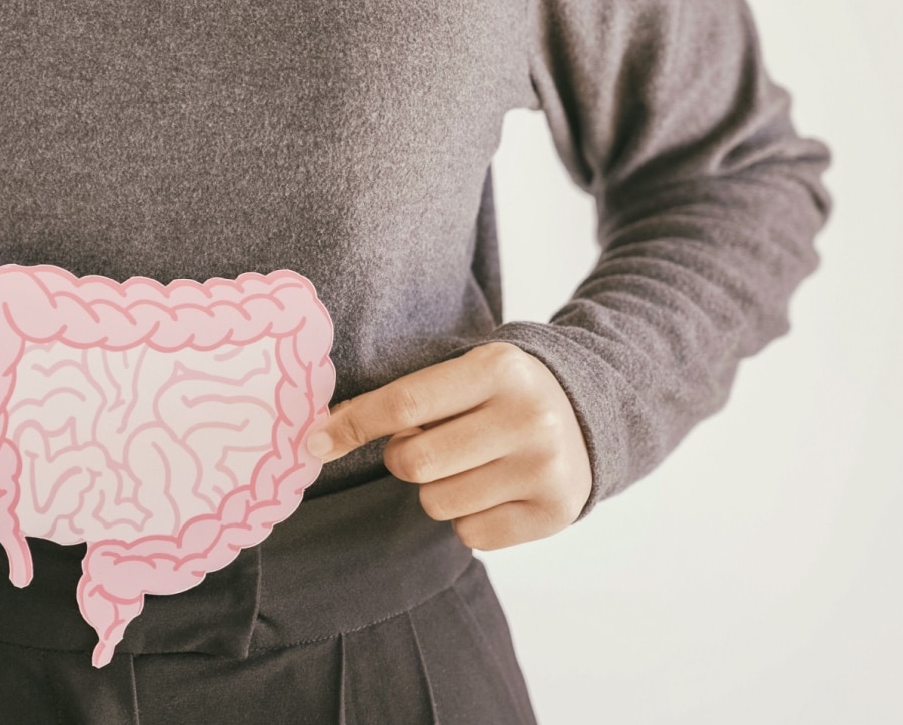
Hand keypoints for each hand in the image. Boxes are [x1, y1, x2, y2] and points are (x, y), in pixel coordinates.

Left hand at [305, 342, 590, 549]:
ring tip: (471, 465)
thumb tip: (323, 431)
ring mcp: (545, 468)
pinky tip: (495, 490)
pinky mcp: (555, 513)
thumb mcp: (464, 374)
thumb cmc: (500, 395)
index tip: (313, 442)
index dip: (352, 425)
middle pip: (414, 462)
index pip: (403, 403)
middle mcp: (528, 416)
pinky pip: (470, 535)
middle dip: (403, 459)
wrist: (588, 414)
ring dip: (437, 490)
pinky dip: (469, 519)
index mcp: (497, 368)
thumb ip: (404, 397)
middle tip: (428, 446)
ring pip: (437, 503)